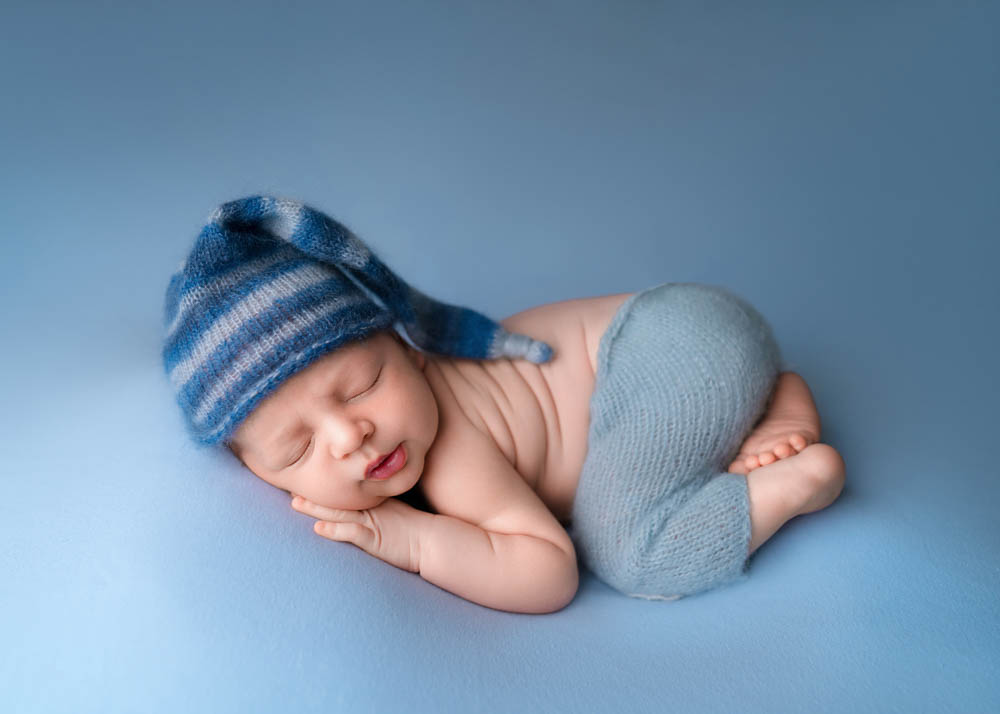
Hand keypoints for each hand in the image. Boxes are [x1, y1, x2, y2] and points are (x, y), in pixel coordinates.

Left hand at [290, 495, 426, 572]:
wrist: (435, 541)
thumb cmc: (417, 531)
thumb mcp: (396, 513)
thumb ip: (381, 507)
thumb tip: (365, 508)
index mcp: (375, 502)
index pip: (347, 491)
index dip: (327, 486)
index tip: (308, 478)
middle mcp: (371, 508)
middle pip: (338, 498)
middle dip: (315, 493)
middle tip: (292, 485)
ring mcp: (372, 522)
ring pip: (340, 512)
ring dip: (316, 508)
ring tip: (295, 503)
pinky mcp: (374, 538)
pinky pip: (352, 533)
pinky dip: (334, 530)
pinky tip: (319, 527)